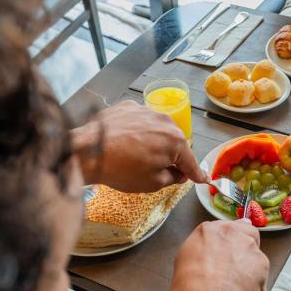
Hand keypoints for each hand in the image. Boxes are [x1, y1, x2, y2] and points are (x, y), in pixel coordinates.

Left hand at [71, 100, 207, 192]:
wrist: (87, 150)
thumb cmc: (122, 169)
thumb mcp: (153, 183)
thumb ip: (173, 177)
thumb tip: (178, 173)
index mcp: (177, 142)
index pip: (191, 162)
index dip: (197, 174)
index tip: (203, 179)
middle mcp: (166, 122)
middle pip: (175, 143)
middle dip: (171, 156)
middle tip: (159, 170)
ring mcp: (147, 111)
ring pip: (158, 130)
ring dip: (154, 142)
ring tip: (136, 155)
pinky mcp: (129, 107)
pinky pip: (141, 121)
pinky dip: (138, 131)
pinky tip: (125, 142)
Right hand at [170, 220, 268, 290]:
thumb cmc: (190, 287)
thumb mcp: (185, 260)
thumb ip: (203, 249)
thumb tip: (209, 254)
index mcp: (208, 230)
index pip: (226, 227)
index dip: (230, 240)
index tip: (228, 250)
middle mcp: (230, 232)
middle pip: (246, 232)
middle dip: (245, 247)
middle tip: (236, 267)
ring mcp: (248, 245)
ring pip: (255, 253)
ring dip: (250, 266)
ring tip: (236, 285)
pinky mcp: (262, 262)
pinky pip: (261, 271)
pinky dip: (256, 281)